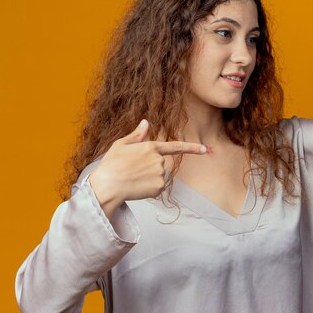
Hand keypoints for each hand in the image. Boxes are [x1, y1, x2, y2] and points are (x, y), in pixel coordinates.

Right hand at [88, 120, 206, 215]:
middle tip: (132, 171)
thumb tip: (146, 123)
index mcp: (151, 147)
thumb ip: (137, 135)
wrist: (108, 186)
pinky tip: (137, 187)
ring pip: (159, 176)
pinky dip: (149, 189)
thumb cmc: (111, 165)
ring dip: (149, 179)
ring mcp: (160, 174)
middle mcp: (159, 160)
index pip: (175, 147)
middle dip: (149, 168)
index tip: (204, 149)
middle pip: (160, 164)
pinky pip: (157, 188)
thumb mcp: (121, 145)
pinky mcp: (159, 187)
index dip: (191, 148)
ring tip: (133, 179)